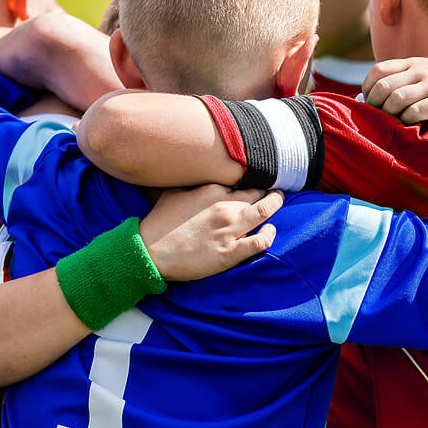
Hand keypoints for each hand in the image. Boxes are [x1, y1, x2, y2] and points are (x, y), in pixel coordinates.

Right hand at [140, 185, 282, 280]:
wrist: (149, 251)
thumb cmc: (158, 223)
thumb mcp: (172, 192)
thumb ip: (190, 183)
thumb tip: (194, 174)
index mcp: (212, 189)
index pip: (242, 181)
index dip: (251, 182)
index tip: (255, 183)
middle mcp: (224, 206)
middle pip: (257, 194)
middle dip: (267, 192)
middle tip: (273, 191)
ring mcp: (229, 229)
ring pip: (264, 211)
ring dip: (275, 205)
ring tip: (278, 202)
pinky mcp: (230, 252)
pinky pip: (261, 241)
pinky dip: (269, 235)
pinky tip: (270, 231)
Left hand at [362, 58, 427, 124]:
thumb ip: (407, 79)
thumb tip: (379, 95)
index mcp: (414, 63)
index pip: (378, 71)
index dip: (368, 89)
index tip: (370, 103)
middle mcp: (420, 71)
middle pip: (383, 87)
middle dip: (375, 105)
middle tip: (377, 118)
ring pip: (396, 99)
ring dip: (389, 114)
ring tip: (393, 123)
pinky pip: (415, 112)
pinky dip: (407, 121)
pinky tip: (411, 125)